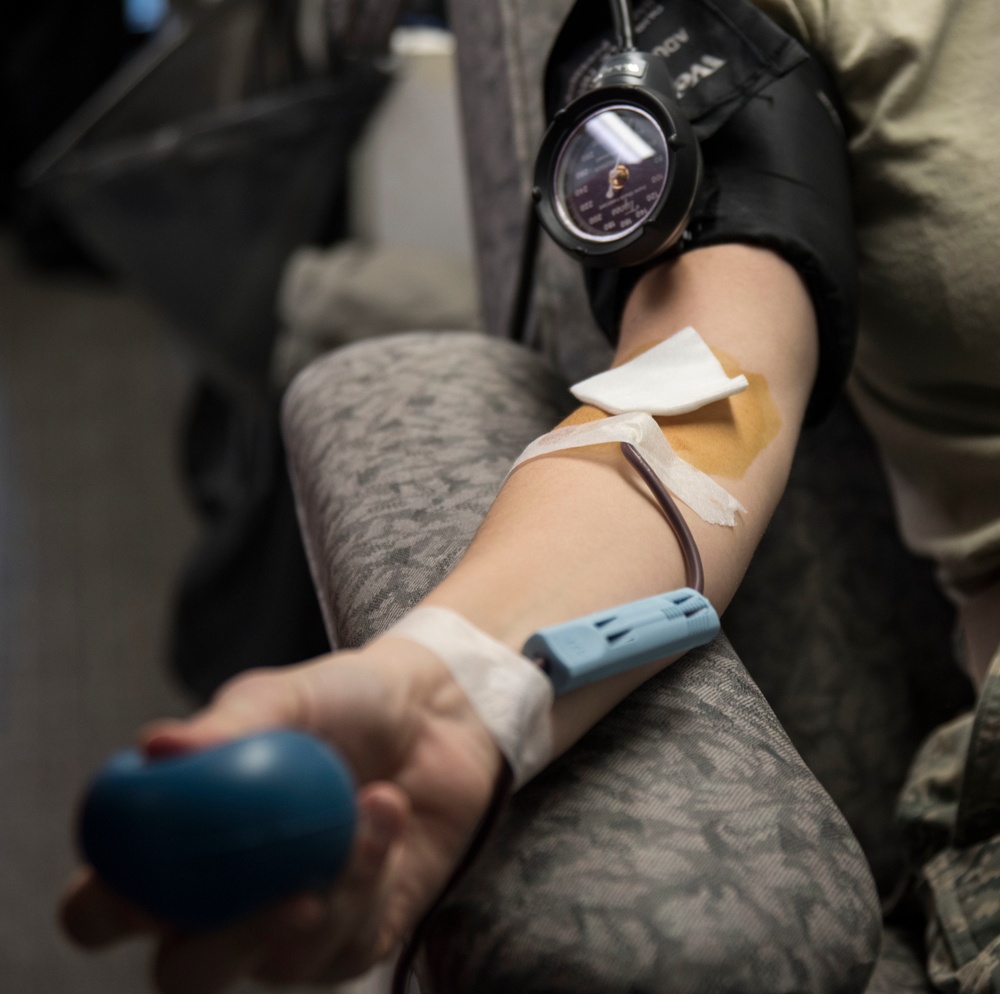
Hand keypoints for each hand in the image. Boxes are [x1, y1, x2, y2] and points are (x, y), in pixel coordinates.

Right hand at [60, 638, 502, 993]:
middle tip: (278, 894)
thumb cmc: (342, 702)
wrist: (434, 713)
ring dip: (331, 886)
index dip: (106, 907)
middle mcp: (222, 902)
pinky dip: (372, 872)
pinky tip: (390, 809)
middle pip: (183, 971)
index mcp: (179, 846)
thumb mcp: (284, 698)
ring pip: (278, 963)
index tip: (144, 882)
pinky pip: (349, 941)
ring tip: (367, 798)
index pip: (104, 904)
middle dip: (225, 945)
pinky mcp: (353, 939)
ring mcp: (286, 930)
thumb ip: (226, 726)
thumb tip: (157, 746)